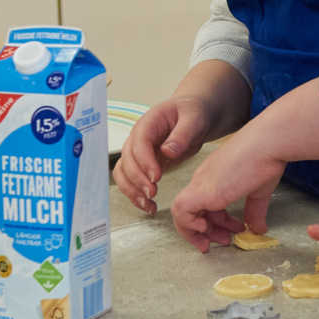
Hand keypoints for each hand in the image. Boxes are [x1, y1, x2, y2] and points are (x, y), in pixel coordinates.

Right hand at [113, 96, 213, 214]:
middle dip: (137, 179)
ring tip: (148, 204)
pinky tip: (148, 205)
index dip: (144, 161)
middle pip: (127, 160)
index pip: (138, 143)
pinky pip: (131, 181)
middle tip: (153, 192)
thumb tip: (168, 151)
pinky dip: (136, 195)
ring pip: (123, 173)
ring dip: (132, 190)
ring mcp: (138, 152)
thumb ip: (182, 134)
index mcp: (149, 123)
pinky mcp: (143, 164)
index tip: (156, 176)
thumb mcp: (194, 119)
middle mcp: (138, 138)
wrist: (195, 115)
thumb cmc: (193, 113)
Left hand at [170, 131, 284, 252]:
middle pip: (192, 210)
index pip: (204, 203)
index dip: (215, 220)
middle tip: (224, 240)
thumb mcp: (259, 191)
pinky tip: (207, 228)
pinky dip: (189, 225)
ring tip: (220, 240)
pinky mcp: (202, 191)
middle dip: (207, 230)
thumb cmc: (265, 158)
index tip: (229, 230)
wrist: (267, 143)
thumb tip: (257, 229)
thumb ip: (254, 210)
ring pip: (181, 213)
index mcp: (214, 177)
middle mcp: (203, 180)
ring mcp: (201, 185)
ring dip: (197, 232)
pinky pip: (181, 212)